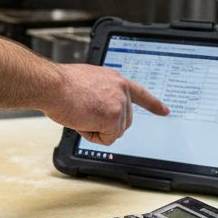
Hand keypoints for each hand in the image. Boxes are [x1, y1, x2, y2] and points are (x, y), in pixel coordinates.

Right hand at [42, 64, 168, 144]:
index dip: (153, 104)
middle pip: (124, 121)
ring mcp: (119, 103)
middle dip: (106, 125)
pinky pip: (107, 139)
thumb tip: (100, 111)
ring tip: (80, 114)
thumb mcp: (88, 83)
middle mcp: (121, 89)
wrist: (52, 85)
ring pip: (114, 132)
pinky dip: (92, 135)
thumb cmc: (61, 85)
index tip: (165, 111)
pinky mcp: (113, 117)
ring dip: (96, 129)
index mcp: (115, 79)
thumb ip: (101, 94)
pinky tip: (82, 120)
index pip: (140, 93)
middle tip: (85, 114)